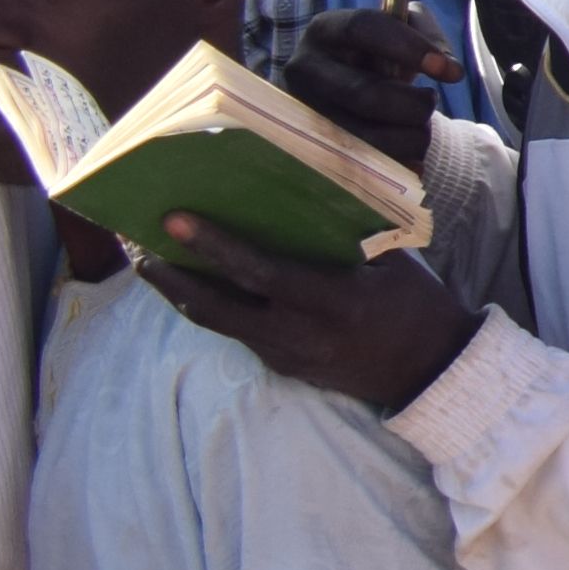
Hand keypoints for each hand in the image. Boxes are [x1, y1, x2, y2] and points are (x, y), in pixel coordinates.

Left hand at [138, 208, 479, 414]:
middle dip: (172, 277)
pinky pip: (239, 334)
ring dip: (182, 294)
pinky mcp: (283, 369)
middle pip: (217, 307)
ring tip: (153, 265)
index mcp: (333, 301)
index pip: (260, 273)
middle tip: (137, 246)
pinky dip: (214, 309)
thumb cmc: (416, 305)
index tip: (175, 221)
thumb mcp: (391, 264)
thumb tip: (302, 198)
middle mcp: (301, 334)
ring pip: (219, 324)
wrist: (431, 371)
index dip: (215, 247)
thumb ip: (346, 239)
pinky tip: (200, 287)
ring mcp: (288, 357)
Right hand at [279, 0, 455, 164]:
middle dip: (412, 104)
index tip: (450, 71)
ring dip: (409, 137)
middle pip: (362, 92)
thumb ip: (427, 33)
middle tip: (431, 102)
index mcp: (325, 30)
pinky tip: (416, 161)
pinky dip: (398, 165)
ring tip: (421, 130)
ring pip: (361, 135)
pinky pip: (359, 164)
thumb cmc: (379, 54)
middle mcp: (304, 69)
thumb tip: (448, 67)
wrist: (349, 90)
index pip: (362, 28)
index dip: (409, 48)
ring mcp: (304, 113)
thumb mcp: (402, 29)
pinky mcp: (313, 147)